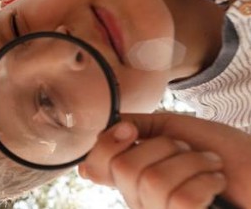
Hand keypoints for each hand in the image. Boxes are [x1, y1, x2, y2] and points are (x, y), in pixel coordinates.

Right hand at [79, 113, 250, 208]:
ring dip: (191, 164)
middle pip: (123, 168)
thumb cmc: (231, 155)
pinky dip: (205, 183)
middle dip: (164, 148)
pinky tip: (216, 187)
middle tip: (188, 151)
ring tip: (210, 167)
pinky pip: (179, 200)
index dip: (106, 145)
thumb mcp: (177, 127)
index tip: (132, 131)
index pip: (96, 166)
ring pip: (152, 181)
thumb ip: (140, 126)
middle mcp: (141, 201)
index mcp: (135, 177)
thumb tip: (107, 130)